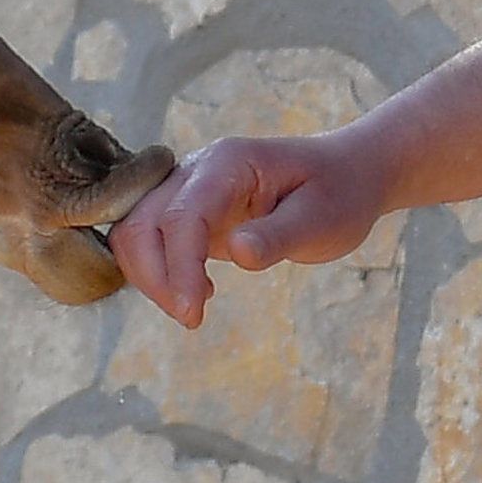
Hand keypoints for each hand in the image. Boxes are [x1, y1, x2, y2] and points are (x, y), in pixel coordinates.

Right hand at [108, 128, 393, 326]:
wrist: (346, 175)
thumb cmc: (338, 194)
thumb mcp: (322, 220)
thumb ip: (278, 235)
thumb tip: (238, 252)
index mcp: (227, 163)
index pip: (183, 216)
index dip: (180, 267)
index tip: (192, 313)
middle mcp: (196, 171)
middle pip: (141, 223)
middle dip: (156, 277)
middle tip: (193, 319)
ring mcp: (188, 190)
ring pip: (136, 234)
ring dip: (152, 278)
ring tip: (194, 309)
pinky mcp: (190, 213)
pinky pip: (152, 243)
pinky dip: (161, 273)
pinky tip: (201, 292)